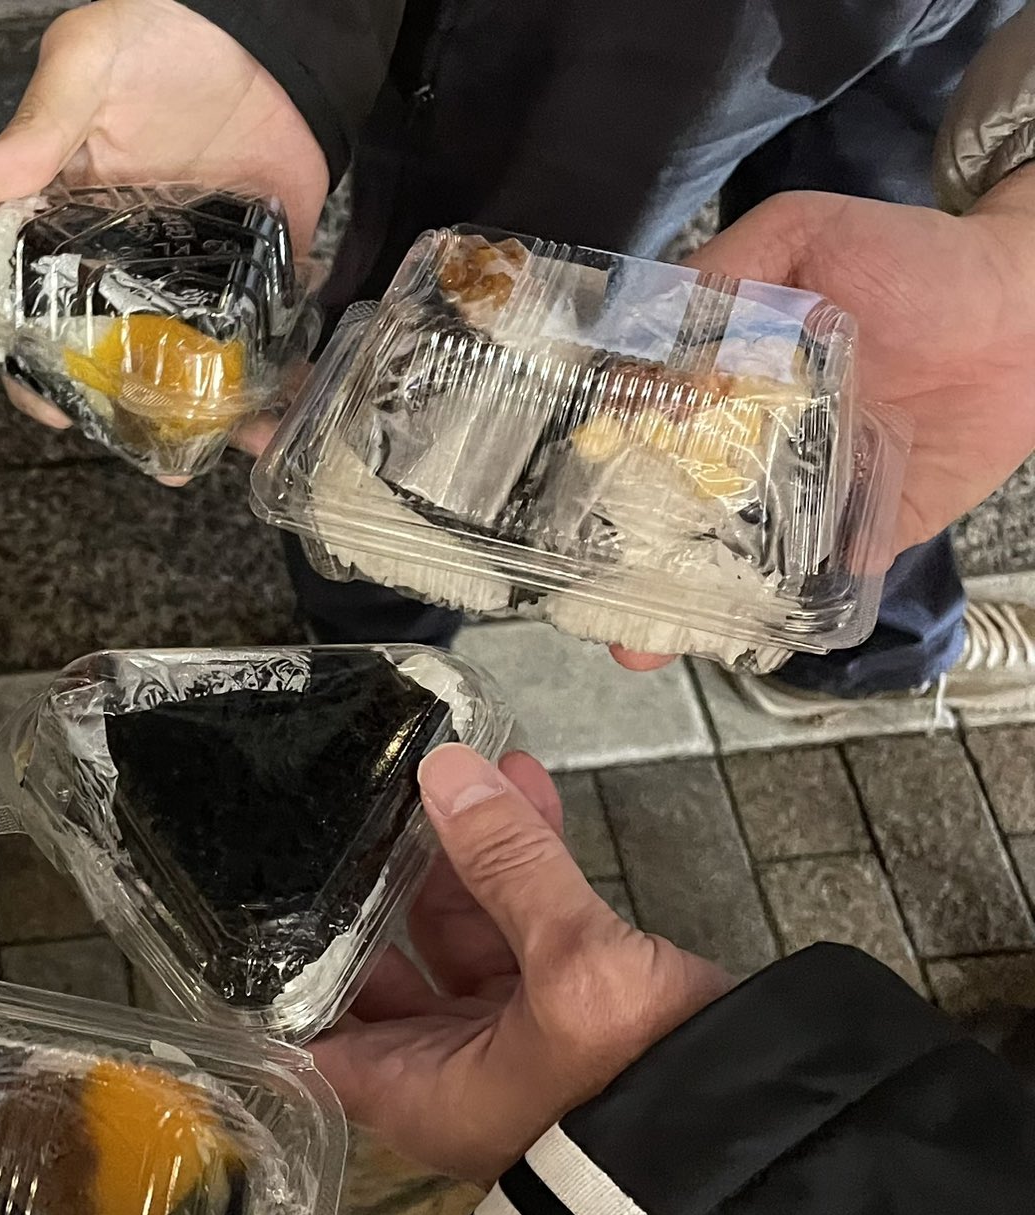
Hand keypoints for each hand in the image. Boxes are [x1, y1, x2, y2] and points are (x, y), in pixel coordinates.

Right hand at [0, 0, 328, 454]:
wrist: (261, 18)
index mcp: (66, 234)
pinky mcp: (259, 272)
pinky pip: (264, 337)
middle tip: (163, 459)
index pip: (38, 319)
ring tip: (233, 449)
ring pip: (191, 364)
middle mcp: (127, 271)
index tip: (58, 411)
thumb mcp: (85, 67)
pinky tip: (288, 413)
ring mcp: (196, 278)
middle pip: (118, 362)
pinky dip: (278, 377)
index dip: (40, 374)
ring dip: (212, 414)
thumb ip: (35, 129)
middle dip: (137, 418)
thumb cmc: (157, 35)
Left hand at [309, 746, 731, 1186]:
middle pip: (385, 968)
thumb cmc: (644, 1082)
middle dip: (385, 880)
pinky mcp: (567, 1017)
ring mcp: (509, 1045)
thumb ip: (508, 864)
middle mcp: (447, 1076)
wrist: (772, 1137)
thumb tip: (446, 770)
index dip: (284, 961)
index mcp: (413, 1094)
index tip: (270, 881)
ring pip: (460, 939)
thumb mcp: (573, 964)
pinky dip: (524, 873)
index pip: (308, 1029)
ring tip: (459, 769)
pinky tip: (524, 790)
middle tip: (375, 799)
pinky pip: (524, 936)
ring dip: (466, 858)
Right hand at [613, 169, 1034, 668]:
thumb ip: (720, 281)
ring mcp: (803, 501)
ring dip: (683, 612)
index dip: (595, 485)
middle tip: (594, 609)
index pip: (640, 444)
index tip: (557, 523)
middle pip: (670, 524)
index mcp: (721, 389)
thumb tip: (646, 369)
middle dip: (625, 575)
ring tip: (641, 645)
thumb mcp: (798, 238)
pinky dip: (776, 621)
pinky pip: (811, 590)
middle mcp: (750, 452)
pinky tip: (733, 640)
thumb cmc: (916, 259)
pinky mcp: (862, 536)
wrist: (1028, 307)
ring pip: (727, 570)